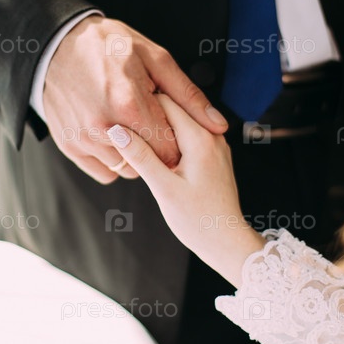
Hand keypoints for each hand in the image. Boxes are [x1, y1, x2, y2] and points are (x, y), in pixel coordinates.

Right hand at [43, 15, 227, 183]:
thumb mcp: (156, 60)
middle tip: (150, 123)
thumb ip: (188, 96)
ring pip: (126, 169)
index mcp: (129, 104)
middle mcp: (104, 127)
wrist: (58, 45)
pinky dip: (113, 159)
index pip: (168, 149)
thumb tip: (217, 123)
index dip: (176, 142)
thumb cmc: (108, 46)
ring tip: (129, 124)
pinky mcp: (69, 145)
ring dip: (134, 155)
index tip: (173, 130)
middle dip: (156, 147)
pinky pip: (103, 171)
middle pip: (148, 162)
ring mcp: (84, 139)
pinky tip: (114, 136)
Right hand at [107, 94, 263, 286]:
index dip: (139, 104)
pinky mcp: (212, 154)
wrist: (227, 242)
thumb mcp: (164, 189)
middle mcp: (212, 135)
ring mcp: (214, 143)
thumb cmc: (198, 221)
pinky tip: (154, 154)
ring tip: (135, 142)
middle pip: (173, 108)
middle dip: (147, 115)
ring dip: (157, 129)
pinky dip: (169, 140)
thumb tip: (116, 131)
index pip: (165, 101)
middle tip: (122, 128)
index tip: (119, 110)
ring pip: (179, 121)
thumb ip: (141, 156)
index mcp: (201, 139)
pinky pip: (187, 135)